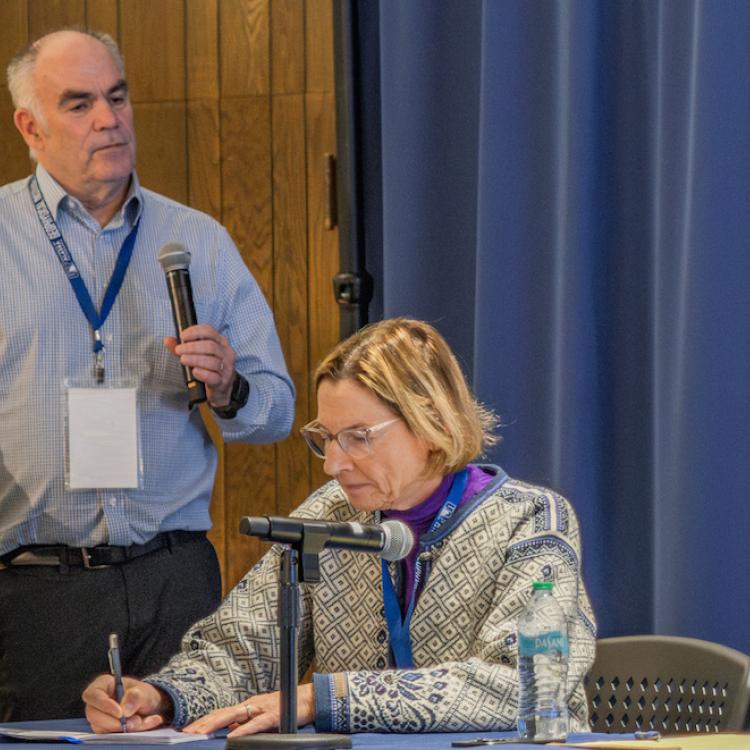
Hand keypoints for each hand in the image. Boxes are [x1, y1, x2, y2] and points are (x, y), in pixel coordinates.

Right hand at [82, 674, 171, 732]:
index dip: (103, 704)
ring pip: (101, 728)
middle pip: (94, 715)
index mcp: (103, 684)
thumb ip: (136, 697)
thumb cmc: (141, 694)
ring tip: (140, 721)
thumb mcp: (144, 692)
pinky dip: (126, 733)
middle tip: (134, 721)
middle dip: (114, 722)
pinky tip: (140, 725)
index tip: (120, 713)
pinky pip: (109, 735)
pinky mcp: (103, 729)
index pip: (92, 694)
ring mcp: (98, 717)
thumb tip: (125, 710)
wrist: (147, 706)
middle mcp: (96, 702)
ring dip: (122, 728)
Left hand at [164, 323, 235, 406]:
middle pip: (210, 346)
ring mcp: (226, 368)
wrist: (220, 388)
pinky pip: (213, 376)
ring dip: (195, 359)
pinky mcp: (223, 381)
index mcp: (220, 342)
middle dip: (192, 347)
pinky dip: (202, 373)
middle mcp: (226, 353)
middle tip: (179, 350)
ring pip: (212, 361)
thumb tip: (168, 340)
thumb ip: (183, 347)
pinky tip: (194, 371)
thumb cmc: (208, 368)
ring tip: (183, 360)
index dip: (194, 332)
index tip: (182, 336)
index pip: (209, 331)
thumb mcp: (197, 354)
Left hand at [182, 683, 314, 737]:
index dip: (204, 720)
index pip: (221, 713)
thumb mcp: (263, 717)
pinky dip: (243, 730)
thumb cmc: (287, 708)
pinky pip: (256, 723)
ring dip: (215, 724)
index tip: (188, 729)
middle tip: (187, 732)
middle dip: (203, 723)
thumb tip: (230, 734)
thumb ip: (247, 724)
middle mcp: (251, 705)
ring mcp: (261, 709)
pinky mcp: (273, 715)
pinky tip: (233, 736)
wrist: (309, 699)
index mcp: (247, 706)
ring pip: (233, 715)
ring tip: (201, 733)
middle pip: (222, 713)